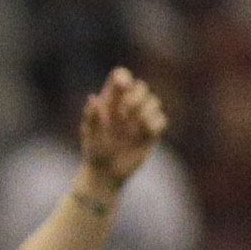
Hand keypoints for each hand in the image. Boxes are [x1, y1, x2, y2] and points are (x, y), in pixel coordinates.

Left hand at [76, 67, 165, 195]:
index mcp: (110, 101)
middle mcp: (127, 106)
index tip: (123, 87)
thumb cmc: (94, 151)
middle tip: (123, 116)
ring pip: (154, 101)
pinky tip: (143, 135)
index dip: (123, 77)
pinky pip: (161, 120)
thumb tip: (93, 97)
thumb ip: (91, 116)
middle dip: (135, 97)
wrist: (105, 172)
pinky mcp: (151, 131)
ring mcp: (141, 118)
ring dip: (144, 112)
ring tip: (131, 129)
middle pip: (141, 86)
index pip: (119, 76)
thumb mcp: (89, 135)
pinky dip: (154, 125)